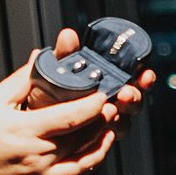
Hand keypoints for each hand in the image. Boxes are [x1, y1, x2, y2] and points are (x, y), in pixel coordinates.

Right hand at [0, 44, 117, 174]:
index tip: (104, 94)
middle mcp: (39, 158)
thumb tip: (41, 56)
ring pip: (86, 165)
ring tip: (107, 133)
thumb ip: (22, 80)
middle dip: (103, 122)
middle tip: (112, 108)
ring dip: (101, 147)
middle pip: (85, 138)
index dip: (94, 104)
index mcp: (27, 131)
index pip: (73, 116)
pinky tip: (91, 163)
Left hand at [37, 26, 157, 154]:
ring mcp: (105, 121)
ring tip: (113, 109)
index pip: (134, 76)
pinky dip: (107, 131)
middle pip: (135, 99)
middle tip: (126, 93)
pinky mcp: (95, 138)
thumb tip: (68, 35)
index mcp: (108, 80)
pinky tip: (101, 127)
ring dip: (121, 115)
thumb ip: (65, 54)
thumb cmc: (45, 92)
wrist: (31, 118)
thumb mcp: (55, 69)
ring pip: (125, 120)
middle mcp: (112, 101)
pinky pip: (108, 137)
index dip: (144, 74)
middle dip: (135, 96)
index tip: (144, 73)